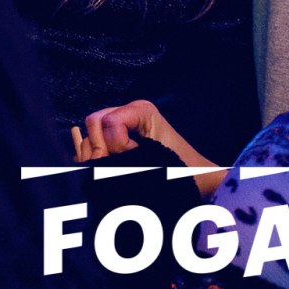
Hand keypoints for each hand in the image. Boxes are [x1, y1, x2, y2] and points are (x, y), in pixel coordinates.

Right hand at [74, 99, 224, 194]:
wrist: (198, 178)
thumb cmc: (182, 169)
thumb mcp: (156, 161)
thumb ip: (124, 159)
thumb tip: (93, 164)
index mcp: (141, 111)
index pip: (108, 122)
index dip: (115, 144)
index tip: (132, 160)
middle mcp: (127, 111)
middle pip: (93, 122)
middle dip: (98, 148)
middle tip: (112, 167)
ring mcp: (120, 122)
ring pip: (89, 133)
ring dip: (96, 155)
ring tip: (113, 170)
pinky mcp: (115, 135)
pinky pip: (93, 142)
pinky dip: (95, 157)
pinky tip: (107, 167)